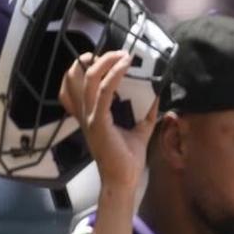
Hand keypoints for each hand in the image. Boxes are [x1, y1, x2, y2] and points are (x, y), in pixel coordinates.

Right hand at [58, 50, 157, 190]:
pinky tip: (125, 68)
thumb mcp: (139, 131)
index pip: (77, 83)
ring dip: (107, 63)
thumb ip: (146, 114)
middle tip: (118, 53)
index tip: (106, 57)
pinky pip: (103, 92)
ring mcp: (90, 117)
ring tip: (124, 56)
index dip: (85, 66)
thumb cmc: (127, 159)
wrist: (123, 180)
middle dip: (96, 59)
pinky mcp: (98, 122)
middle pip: (79, 75)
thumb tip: (157, 96)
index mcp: (90, 114)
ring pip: (89, 79)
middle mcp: (86, 112)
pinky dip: (114, 76)